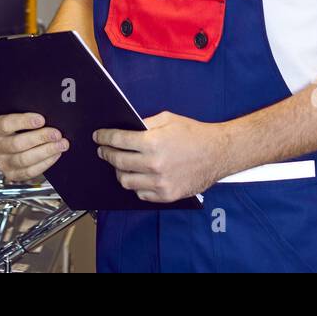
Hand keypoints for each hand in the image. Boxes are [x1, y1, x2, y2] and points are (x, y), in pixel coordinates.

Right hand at [0, 112, 68, 183]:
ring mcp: (1, 162)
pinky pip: (29, 171)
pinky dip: (45, 163)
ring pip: (24, 160)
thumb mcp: (12, 114)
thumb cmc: (12, 125)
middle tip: (56, 134)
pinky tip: (55, 154)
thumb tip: (47, 113)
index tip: (41, 119)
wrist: (5, 140)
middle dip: (40, 138)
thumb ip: (23, 112)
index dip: (24, 122)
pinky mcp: (11, 174)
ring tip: (61, 145)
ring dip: (46, 152)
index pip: (5, 124)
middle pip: (17, 144)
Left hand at [94, 111, 229, 202]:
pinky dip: (136, 185)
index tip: (98, 137)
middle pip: (118, 162)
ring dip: (119, 172)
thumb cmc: (194, 134)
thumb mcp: (168, 119)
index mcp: (152, 143)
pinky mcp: (166, 195)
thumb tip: (127, 128)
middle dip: (106, 154)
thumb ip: (145, 124)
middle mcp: (154, 164)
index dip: (104, 138)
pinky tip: (137, 176)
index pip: (118, 141)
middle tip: (103, 150)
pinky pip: (141, 194)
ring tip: (119, 165)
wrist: (218, 153)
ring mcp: (159, 183)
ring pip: (125, 181)